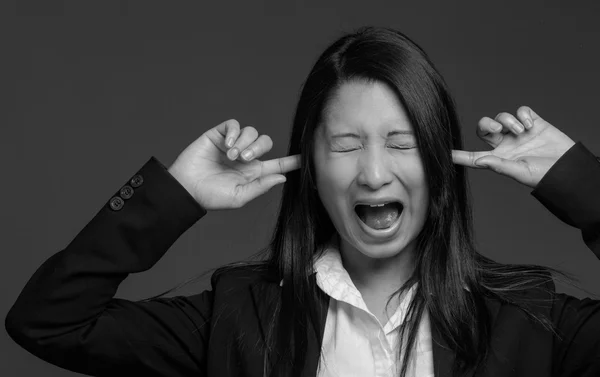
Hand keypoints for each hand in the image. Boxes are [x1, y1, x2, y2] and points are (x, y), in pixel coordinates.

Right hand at [168, 119, 299, 210]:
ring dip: (244, 142)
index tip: (307, 157)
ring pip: (251, 132)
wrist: (186, 189)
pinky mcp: (218, 135)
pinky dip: (234, 133)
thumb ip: (261, 186)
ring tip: (231, 155)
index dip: (292, 161)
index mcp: (254, 173)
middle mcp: (245, 157)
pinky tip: (227, 145)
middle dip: (259, 148)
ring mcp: (232, 145)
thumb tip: (282, 177)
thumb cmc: (211, 197)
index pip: (278, 164)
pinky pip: (234, 125)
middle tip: (244, 159)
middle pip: (266, 142)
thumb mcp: (239, 197)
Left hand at [452, 106, 575, 188]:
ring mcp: (518, 133)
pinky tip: (530, 125)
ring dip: (509, 120)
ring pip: (502, 117)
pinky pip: (521, 110)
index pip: (473, 156)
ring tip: (520, 131)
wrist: (569, 168)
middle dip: (486, 124)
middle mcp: (505, 144)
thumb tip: (479, 161)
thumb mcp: (520, 172)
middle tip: (497, 129)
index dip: (458, 155)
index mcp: (498, 158)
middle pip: (484, 128)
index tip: (443, 153)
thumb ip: (499, 165)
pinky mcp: (533, 122)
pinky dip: (522, 115)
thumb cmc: (544, 175)